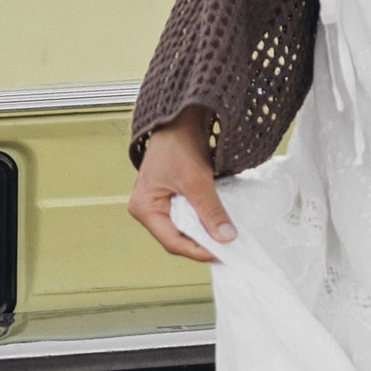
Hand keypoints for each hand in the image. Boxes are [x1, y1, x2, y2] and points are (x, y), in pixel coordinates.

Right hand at [128, 116, 229, 261]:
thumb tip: (226, 237)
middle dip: (201, 243)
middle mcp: (146, 208)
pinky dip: (202, 220)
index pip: (172, 241)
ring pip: (183, 227)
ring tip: (224, 238)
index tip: (222, 254)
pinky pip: (186, 216)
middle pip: (176, 237)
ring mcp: (157, 203)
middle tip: (227, 249)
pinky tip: (217, 223)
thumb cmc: (178, 143)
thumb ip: (210, 211)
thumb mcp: (196, 180)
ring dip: (203, 232)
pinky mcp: (169, 196)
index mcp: (143, 207)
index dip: (198, 250)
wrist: (179, 117)